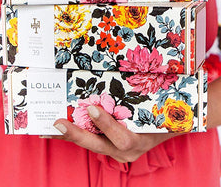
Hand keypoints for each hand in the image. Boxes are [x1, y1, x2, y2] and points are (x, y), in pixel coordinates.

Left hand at [50, 106, 176, 162]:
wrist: (172, 125)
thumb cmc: (165, 111)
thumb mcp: (159, 104)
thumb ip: (144, 95)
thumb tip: (134, 70)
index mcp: (141, 140)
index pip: (122, 139)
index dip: (106, 125)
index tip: (92, 110)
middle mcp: (128, 150)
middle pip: (99, 146)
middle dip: (76, 135)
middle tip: (57, 124)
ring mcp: (118, 151)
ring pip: (91, 144)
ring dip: (69, 136)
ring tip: (48, 129)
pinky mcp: (110, 146)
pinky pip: (90, 141)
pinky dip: (74, 135)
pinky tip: (57, 130)